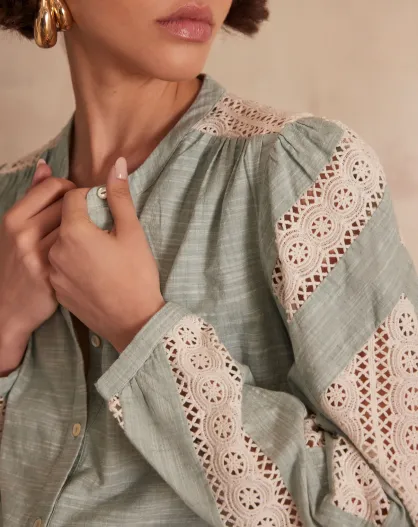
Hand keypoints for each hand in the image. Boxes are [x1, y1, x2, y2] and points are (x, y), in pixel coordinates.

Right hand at [0, 161, 75, 374]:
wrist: (10, 308)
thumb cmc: (19, 263)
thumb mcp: (18, 227)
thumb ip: (34, 195)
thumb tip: (44, 165)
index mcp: (15, 218)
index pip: (54, 186)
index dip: (72, 190)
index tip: (78, 200)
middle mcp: (23, 235)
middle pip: (69, 205)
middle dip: (83, 209)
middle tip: (90, 219)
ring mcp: (39, 256)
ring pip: (78, 227)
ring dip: (90, 228)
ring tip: (94, 235)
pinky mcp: (54, 275)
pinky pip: (82, 251)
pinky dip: (92, 248)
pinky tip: (94, 253)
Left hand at [48, 157, 165, 352]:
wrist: (133, 321)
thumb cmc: (137, 276)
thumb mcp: (132, 232)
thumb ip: (119, 196)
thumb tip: (117, 163)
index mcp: (73, 232)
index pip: (72, 197)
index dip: (91, 198)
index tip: (107, 209)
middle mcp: (56, 250)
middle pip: (64, 220)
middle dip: (83, 218)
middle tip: (107, 232)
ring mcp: (54, 272)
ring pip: (62, 242)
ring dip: (77, 240)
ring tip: (102, 253)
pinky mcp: (57, 289)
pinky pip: (61, 264)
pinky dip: (74, 261)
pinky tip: (95, 271)